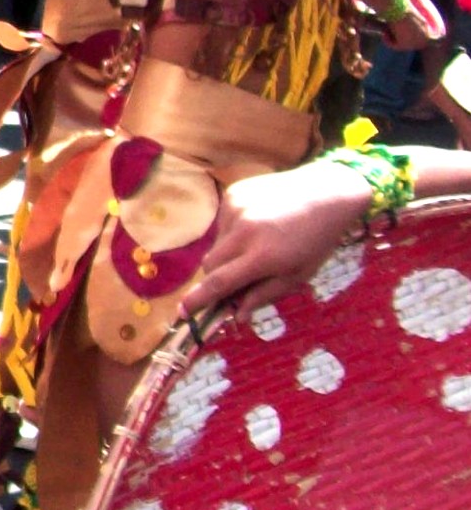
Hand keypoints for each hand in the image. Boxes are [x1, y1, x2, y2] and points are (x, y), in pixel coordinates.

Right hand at [180, 161, 372, 321]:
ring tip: (258, 243)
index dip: (198, 299)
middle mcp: (244, 233)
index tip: (183, 312)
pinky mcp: (233, 196)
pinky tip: (257, 224)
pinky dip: (233, 231)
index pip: (219, 283)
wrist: (326, 193)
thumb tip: (237, 316)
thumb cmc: (316, 241)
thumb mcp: (297, 275)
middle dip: (218, 276)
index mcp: (262, 257)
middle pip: (211, 265)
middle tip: (238, 277)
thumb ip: (264, 295)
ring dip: (228, 252)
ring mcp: (236, 211)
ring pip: (217, 244)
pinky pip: (222, 224)